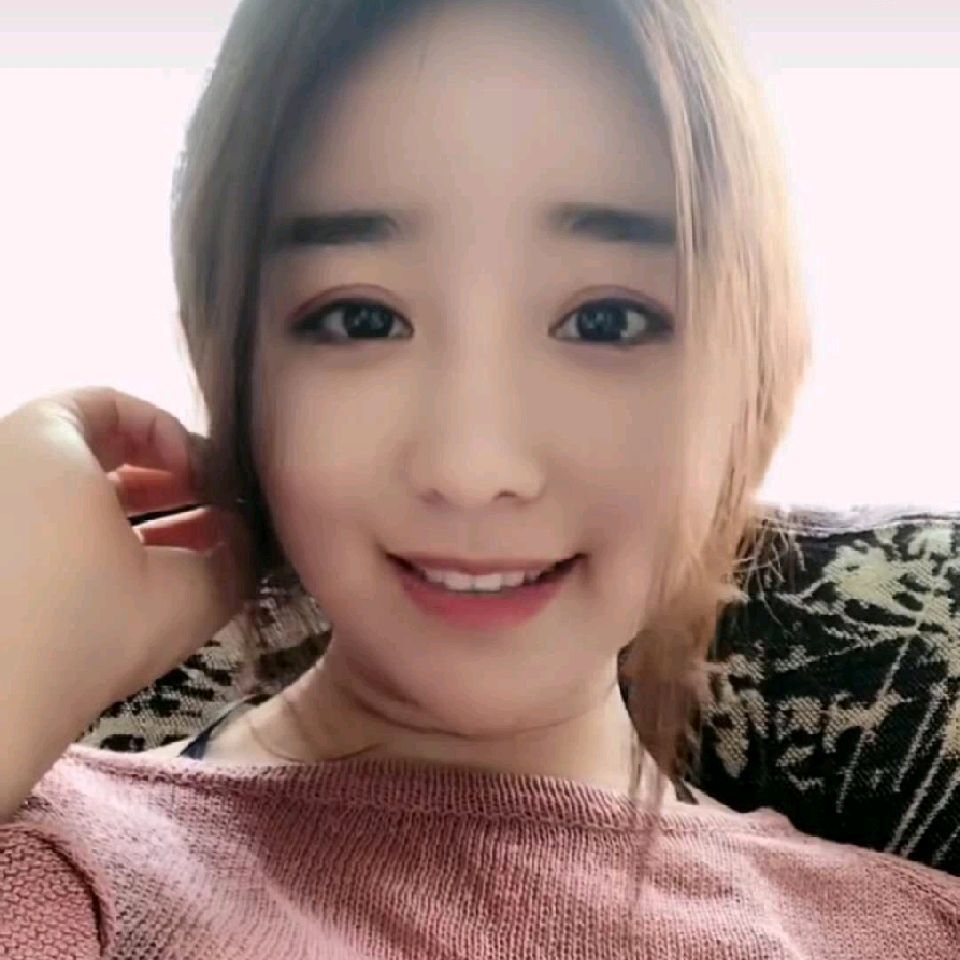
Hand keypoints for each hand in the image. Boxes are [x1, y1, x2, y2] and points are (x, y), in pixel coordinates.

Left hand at [0, 385, 254, 749]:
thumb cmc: (85, 633)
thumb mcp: (190, 591)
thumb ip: (236, 556)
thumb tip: (250, 540)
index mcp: (41, 442)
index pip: (113, 403)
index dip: (174, 434)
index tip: (207, 480)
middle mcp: (2, 467)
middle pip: (89, 448)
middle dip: (160, 478)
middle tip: (207, 509)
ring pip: (66, 496)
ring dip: (132, 517)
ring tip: (189, 552)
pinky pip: (41, 531)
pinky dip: (89, 545)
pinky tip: (140, 583)